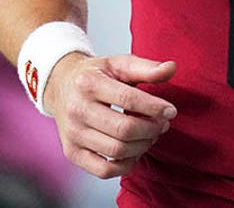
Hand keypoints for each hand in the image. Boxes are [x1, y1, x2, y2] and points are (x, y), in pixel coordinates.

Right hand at [46, 53, 177, 177]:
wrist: (61, 87)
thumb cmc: (96, 76)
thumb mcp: (119, 64)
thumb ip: (147, 67)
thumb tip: (172, 68)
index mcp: (89, 84)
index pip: (128, 99)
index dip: (154, 108)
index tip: (170, 111)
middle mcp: (77, 110)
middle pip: (124, 129)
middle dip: (151, 129)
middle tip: (162, 125)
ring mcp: (72, 134)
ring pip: (116, 151)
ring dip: (142, 146)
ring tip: (150, 135)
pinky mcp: (72, 153)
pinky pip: (103, 170)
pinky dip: (125, 165)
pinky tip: (134, 151)